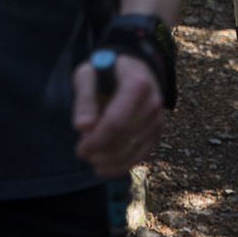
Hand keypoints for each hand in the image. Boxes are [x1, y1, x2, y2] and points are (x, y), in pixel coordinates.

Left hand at [72, 53, 166, 177]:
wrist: (131, 69)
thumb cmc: (105, 71)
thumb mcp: (88, 75)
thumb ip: (84, 99)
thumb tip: (82, 127)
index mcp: (137, 84)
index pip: (117, 122)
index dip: (96, 140)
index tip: (79, 148)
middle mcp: (153, 103)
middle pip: (123, 139)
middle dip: (99, 151)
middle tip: (81, 152)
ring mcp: (157, 120)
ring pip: (131, 152)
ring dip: (108, 161)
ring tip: (91, 157)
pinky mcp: (157, 134)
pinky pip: (140, 157)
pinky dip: (120, 166)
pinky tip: (103, 166)